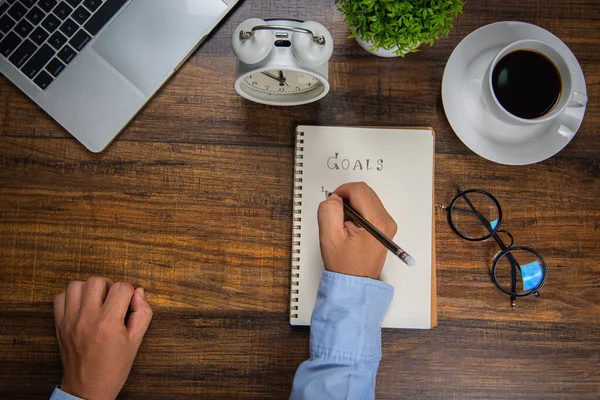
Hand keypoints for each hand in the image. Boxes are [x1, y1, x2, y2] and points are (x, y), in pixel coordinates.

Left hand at [53, 277, 152, 399]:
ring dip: (89, 289)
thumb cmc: (114, 367)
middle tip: (113, 302)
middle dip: (109, 287)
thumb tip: (139, 292)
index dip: (129, 293)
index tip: (129, 306)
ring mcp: (70, 320)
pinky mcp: (59, 324)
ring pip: (76, 285)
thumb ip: (142, 313)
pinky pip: (60, 297)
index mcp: (108, 322)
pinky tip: (82, 307)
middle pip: (97, 281)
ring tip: (97, 302)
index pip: (121, 287)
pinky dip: (71, 297)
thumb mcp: (136, 341)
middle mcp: (87, 317)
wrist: (88, 389)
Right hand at [318, 182, 396, 278]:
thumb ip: (329, 211)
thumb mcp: (330, 236)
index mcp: (376, 223)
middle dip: (347, 197)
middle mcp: (386, 222)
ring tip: (343, 222)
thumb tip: (334, 198)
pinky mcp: (384, 227)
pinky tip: (350, 225)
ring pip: (367, 198)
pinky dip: (358, 210)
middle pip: (365, 191)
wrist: (354, 283)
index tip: (333, 202)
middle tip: (337, 213)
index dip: (342, 191)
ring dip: (352, 204)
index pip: (359, 190)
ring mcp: (387, 225)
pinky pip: (370, 207)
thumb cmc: (345, 265)